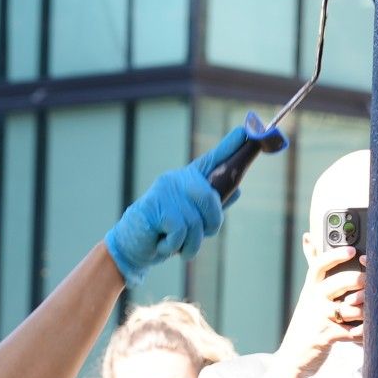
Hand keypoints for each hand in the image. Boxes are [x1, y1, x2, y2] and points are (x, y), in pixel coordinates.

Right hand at [104, 121, 286, 284]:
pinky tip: (163, 243)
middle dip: (211, 224)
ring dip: (191, 243)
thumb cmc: (164, 232)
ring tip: (177, 244)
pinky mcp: (155, 206)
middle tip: (200, 236)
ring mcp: (165, 191)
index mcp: (188, 180)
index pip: (211, 160)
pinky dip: (176, 245)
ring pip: (196, 221)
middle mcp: (176, 180)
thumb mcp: (193, 219)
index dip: (229, 147)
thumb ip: (213, 206)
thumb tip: (238, 190)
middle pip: (210, 198)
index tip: (245, 131)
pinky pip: (181, 231)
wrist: (132, 245)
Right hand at [271, 245, 365, 377]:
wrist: (293, 357)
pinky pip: (353, 331)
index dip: (335, 255)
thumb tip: (308, 236)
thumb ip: (312, 266)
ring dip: (366, 310)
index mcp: (310, 288)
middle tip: (370, 282)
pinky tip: (368, 331)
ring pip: (351, 308)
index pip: (319, 265)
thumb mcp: (308, 294)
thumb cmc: (307, 322)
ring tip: (371, 310)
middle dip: (360, 281)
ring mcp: (320, 318)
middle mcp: (313, 300)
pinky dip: (364, 332)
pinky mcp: (327, 336)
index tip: (352, 250)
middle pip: (340, 282)